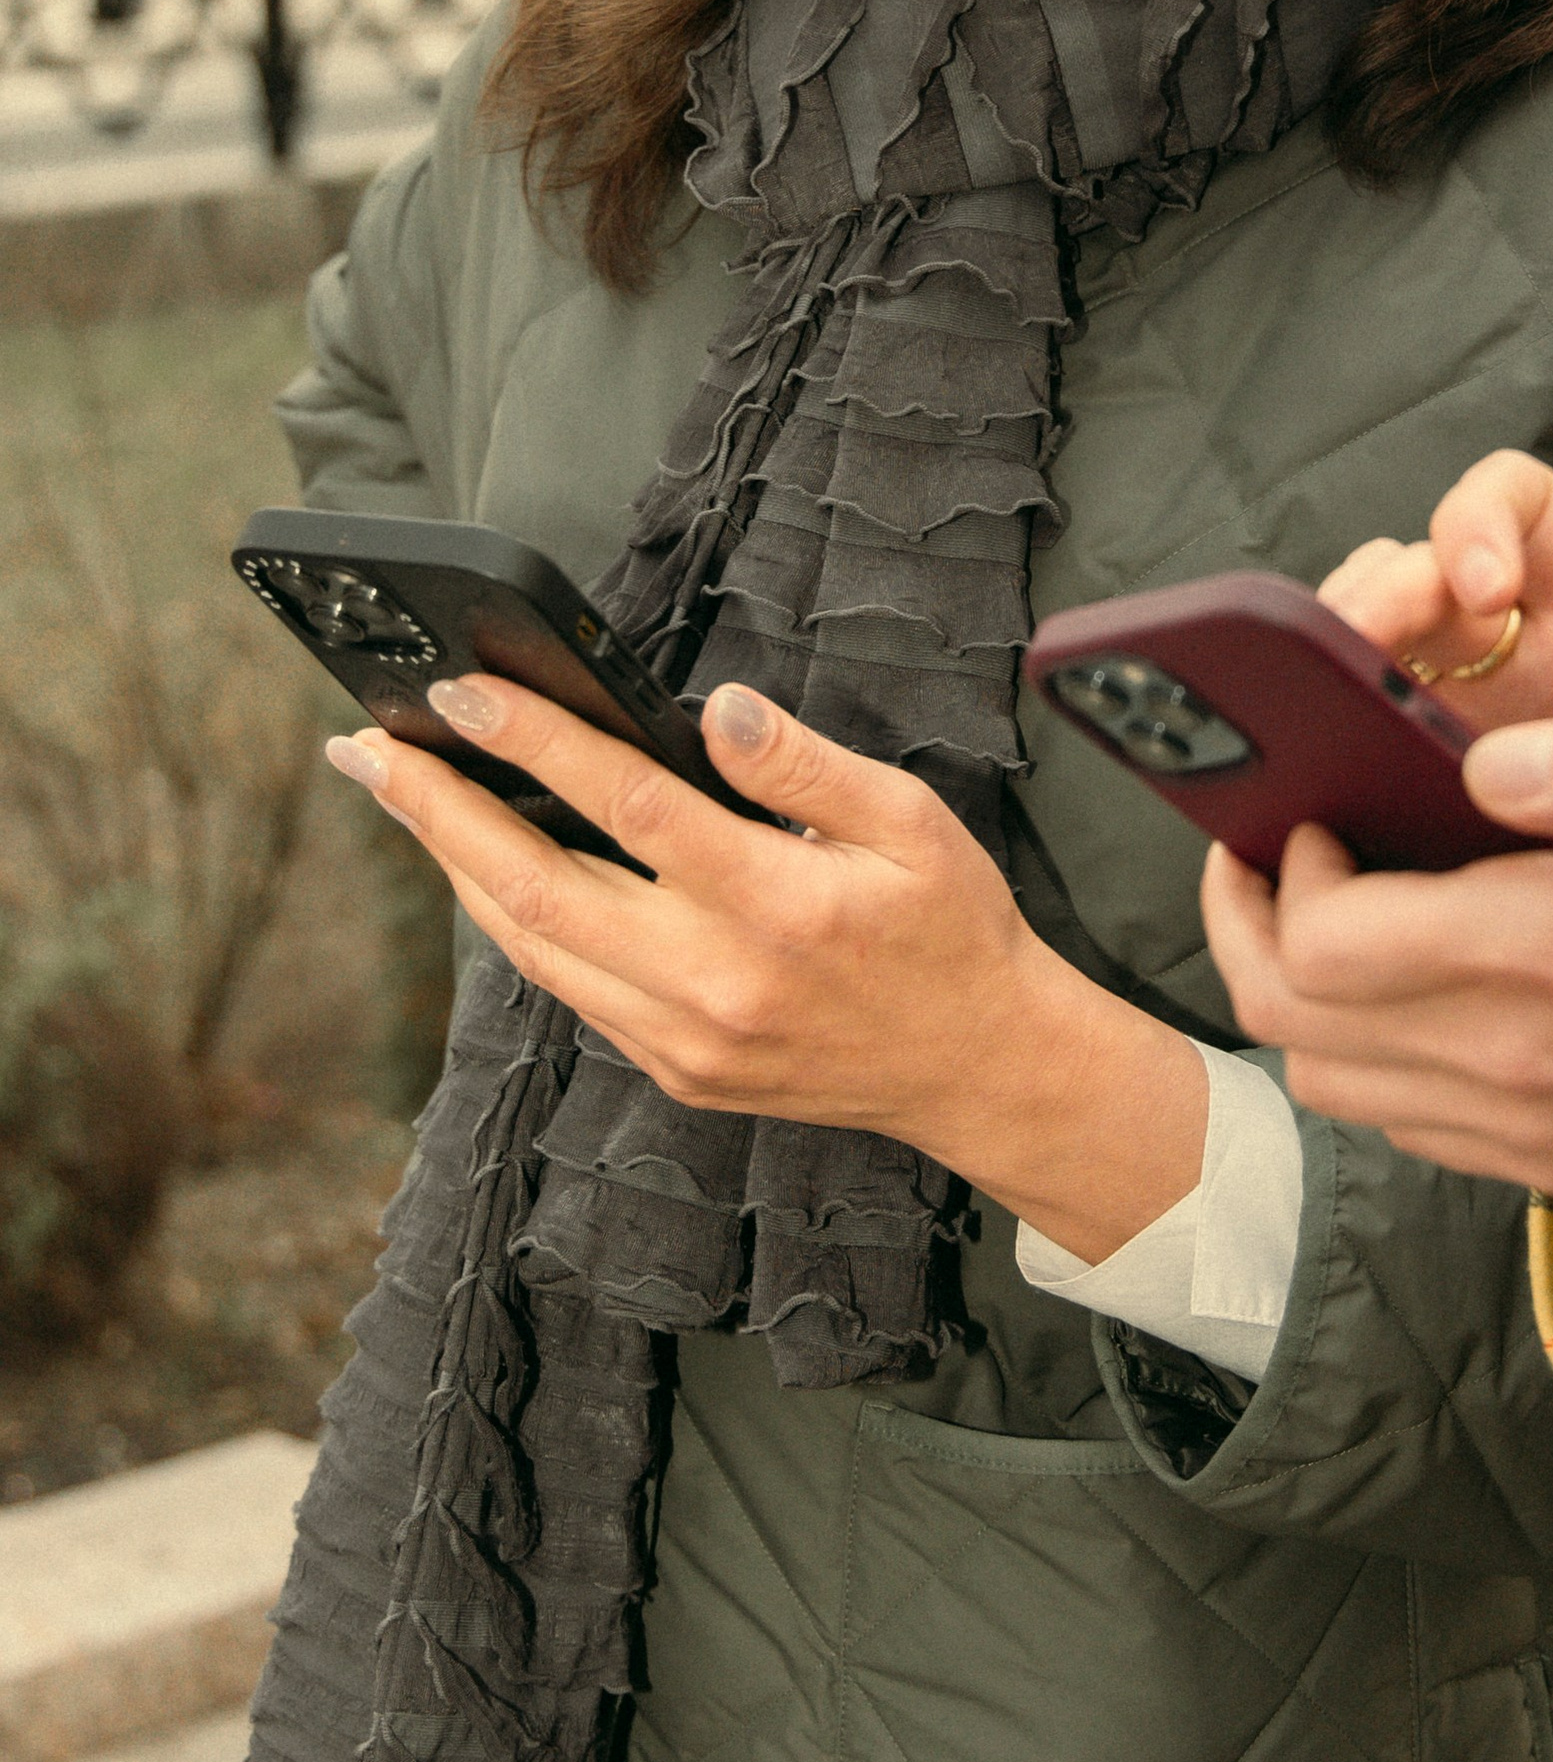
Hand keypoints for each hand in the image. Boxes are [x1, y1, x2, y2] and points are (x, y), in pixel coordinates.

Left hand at [325, 677, 1205, 1263]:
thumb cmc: (950, 929)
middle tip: (367, 750)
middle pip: (534, 887)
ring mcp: (683, 1038)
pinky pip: (567, 989)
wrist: (977, 1066)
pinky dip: (512, 923)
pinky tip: (485, 871)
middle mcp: (713, 981)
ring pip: (531, 948)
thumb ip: (805, 765)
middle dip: (436, 812)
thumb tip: (715, 711)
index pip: (624, 805)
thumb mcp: (911, 821)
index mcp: (775, 904)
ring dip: (454, 869)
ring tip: (404, 798)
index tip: (459, 693)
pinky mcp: (674, 1069)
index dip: (532, 742)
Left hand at [1201, 700, 1552, 1265]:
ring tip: (1328, 912)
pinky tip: (1414, 987)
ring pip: (1332, 1082)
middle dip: (1250, 926)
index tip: (1316, 803)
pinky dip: (1368, 1056)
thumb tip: (1488, 757)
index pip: (1321, 937)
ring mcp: (1527, 1132)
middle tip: (1272, 851)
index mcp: (1544, 960)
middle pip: (1291, 1019)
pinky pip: (1402, 1125)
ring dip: (1301, 996)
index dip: (1286, 865)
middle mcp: (1512, 1064)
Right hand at [1321, 455, 1552, 785]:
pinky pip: (1328, 733)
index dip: (1482, 520)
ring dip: (1325, 654)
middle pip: (1410, 564)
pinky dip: (1306, 740)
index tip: (1486, 590)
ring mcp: (1432, 709)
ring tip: (1322, 710)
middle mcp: (1496, 644)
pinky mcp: (1386, 778)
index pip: (1515, 505)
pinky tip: (1310, 781)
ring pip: (1352, 637)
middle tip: (1362, 643)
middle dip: (1377, 589)